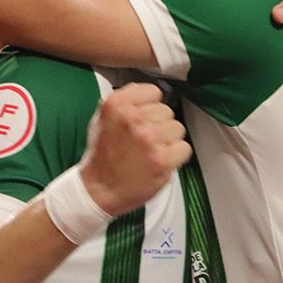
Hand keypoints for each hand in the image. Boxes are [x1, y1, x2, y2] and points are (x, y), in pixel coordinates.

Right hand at [76, 84, 190, 216]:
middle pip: (167, 111)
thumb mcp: (103, 118)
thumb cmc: (103, 155)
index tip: (142, 119)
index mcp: (116, 104)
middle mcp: (132, 118)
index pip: (153, 92)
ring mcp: (148, 138)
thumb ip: (126, 102)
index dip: (150, 107)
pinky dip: (176, 157)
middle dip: (159, 125)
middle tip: (143, 142)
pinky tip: (159, 162)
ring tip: (150, 152)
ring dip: (168, 141)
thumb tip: (150, 94)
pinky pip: (184, 148)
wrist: (99, 189)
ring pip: (177, 128)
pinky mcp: (162, 159)